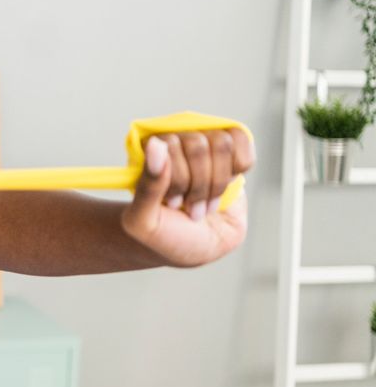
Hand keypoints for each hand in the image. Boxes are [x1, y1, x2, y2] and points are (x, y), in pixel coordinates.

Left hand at [121, 129, 254, 267]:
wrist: (197, 248)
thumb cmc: (166, 234)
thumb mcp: (144, 221)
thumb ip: (147, 185)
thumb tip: (156, 144)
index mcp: (146, 152)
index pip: (169, 144)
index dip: (178, 180)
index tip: (172, 204)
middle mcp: (175, 141)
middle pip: (198, 145)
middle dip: (197, 186)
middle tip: (189, 206)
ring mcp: (203, 143)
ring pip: (222, 144)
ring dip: (217, 184)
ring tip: (205, 203)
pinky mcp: (229, 149)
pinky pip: (241, 138)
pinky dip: (238, 168)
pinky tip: (226, 185)